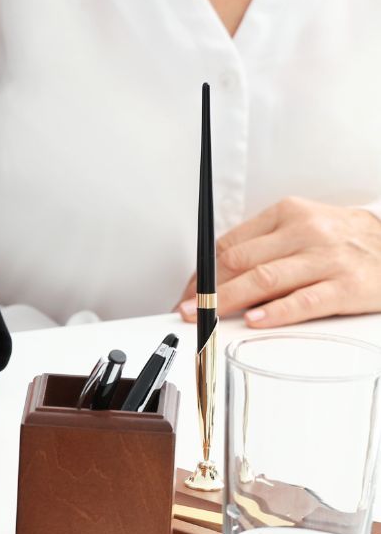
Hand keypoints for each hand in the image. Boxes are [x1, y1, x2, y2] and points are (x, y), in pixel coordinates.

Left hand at [177, 198, 380, 327]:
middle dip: (207, 291)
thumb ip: (264, 246)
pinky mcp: (347, 285)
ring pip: (264, 279)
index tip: (187, 294)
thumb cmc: (345, 241)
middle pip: (239, 262)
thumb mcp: (304, 228)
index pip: (229, 244)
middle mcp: (306, 231)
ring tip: (205, 318)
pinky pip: (304, 300)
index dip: (200, 273)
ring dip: (227, 301)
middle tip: (189, 311)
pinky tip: (254, 320)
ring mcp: (327, 258)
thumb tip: (214, 277)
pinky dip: (275, 312)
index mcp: (288, 213)